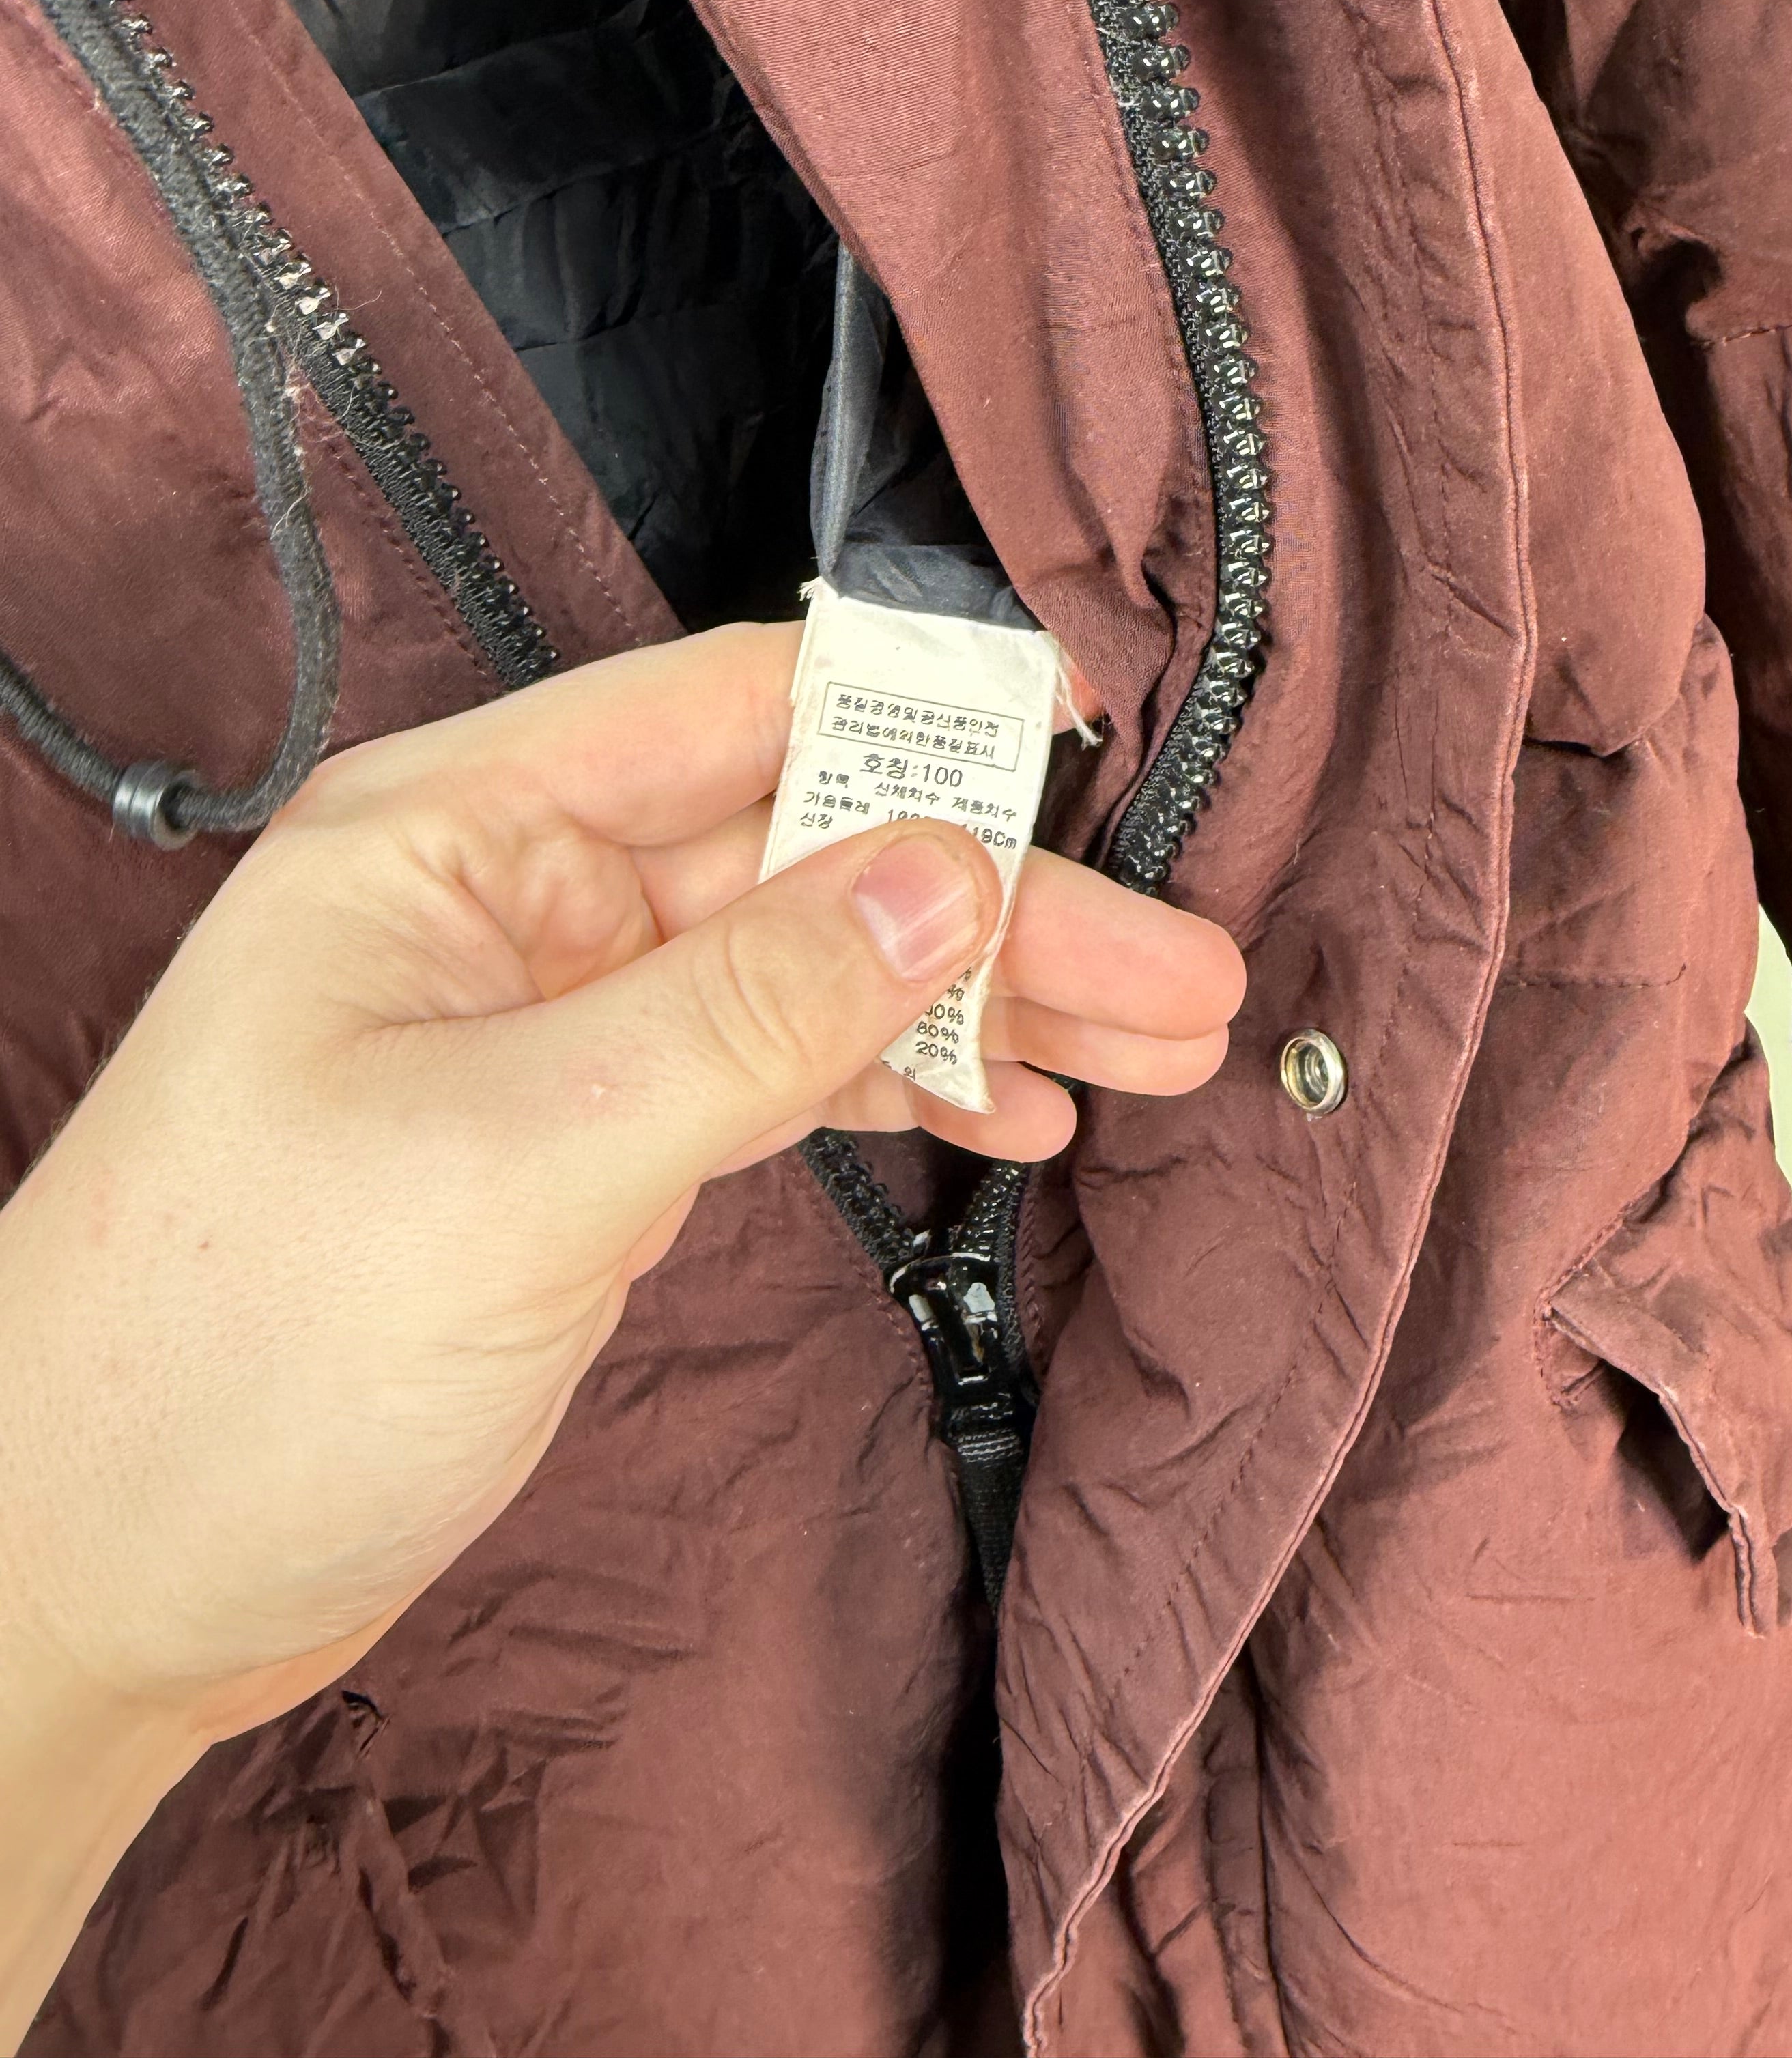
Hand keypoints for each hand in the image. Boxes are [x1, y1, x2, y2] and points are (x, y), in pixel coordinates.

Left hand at [0, 622, 1242, 2041]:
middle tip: (1183, 974)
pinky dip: (897, 1092)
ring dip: (979, 1007)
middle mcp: (517, 902)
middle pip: (809, 852)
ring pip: (813, 970)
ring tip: (1155, 1051)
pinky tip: (1010, 1117)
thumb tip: (951, 876)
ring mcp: (557, 1029)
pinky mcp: (586, 1147)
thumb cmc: (236, 1350)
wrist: (95, 1579)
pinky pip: (777, 1078)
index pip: (734, 711)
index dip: (920, 717)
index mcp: (462, 833)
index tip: (1093, 749)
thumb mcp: (518, 1158)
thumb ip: (747, 1011)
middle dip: (1000, 906)